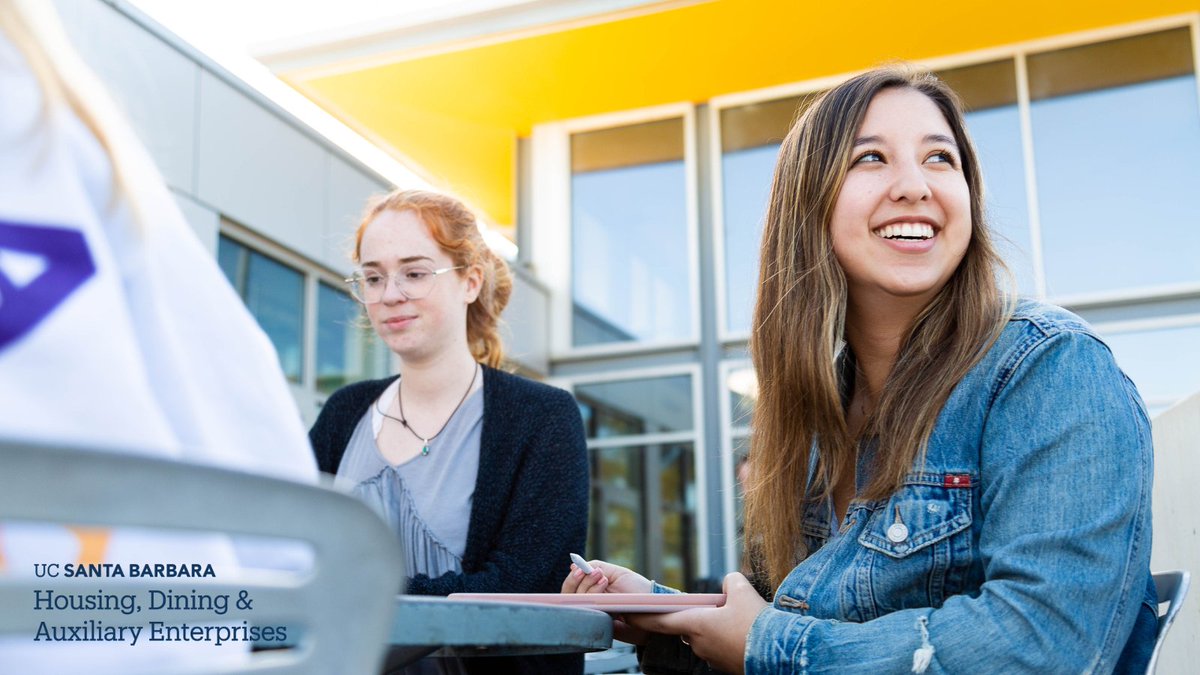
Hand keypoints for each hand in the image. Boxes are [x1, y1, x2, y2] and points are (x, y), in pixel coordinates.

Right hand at [561, 559, 654, 644]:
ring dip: (588, 589)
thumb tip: (573, 566)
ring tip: (604, 580)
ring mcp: (595, 615)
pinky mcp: (600, 626)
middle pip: (569, 596)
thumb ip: (595, 567)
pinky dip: (593, 605)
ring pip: (576, 605)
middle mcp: (590, 603)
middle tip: (598, 574)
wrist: (656, 611)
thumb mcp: (618, 574)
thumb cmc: (639, 591)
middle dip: (581, 582)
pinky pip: (588, 618)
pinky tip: (605, 597)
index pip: (571, 586)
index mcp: (592, 590)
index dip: (573, 578)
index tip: (580, 569)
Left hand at [624, 572, 765, 674]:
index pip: (659, 621)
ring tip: (738, 619)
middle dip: (694, 617)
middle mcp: (698, 643)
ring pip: (705, 637)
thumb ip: (730, 581)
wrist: (779, 653)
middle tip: (711, 609)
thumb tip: (728, 581)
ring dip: (714, 628)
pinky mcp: (725, 664)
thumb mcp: (742, 592)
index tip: (625, 614)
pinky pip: (719, 647)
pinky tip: (744, 632)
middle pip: (687, 626)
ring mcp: (711, 657)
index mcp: (695, 625)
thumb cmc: (756, 624)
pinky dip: (726, 638)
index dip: (640, 617)